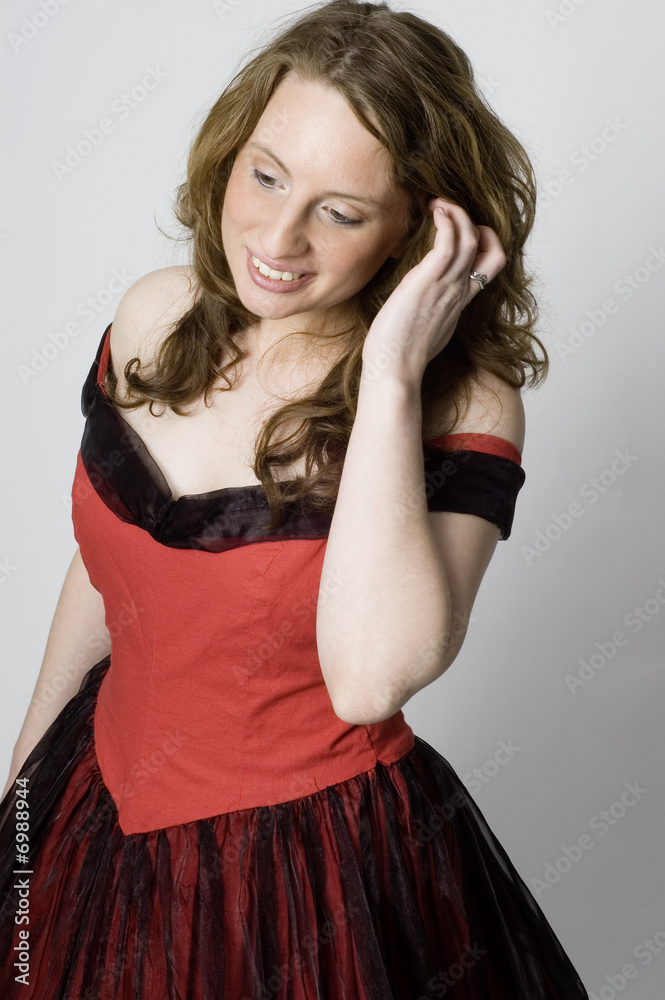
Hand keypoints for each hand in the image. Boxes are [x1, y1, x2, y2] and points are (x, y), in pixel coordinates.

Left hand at [361, 197, 506, 383]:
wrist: (393, 371)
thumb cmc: (398, 356)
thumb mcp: (423, 329)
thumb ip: (428, 310)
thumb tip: (416, 302)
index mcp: (458, 303)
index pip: (489, 266)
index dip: (484, 242)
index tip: (460, 230)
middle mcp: (458, 292)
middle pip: (487, 247)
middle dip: (470, 220)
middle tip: (445, 208)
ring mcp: (446, 286)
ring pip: (470, 239)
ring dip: (457, 213)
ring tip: (437, 202)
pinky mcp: (427, 282)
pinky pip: (449, 243)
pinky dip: (447, 221)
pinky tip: (434, 211)